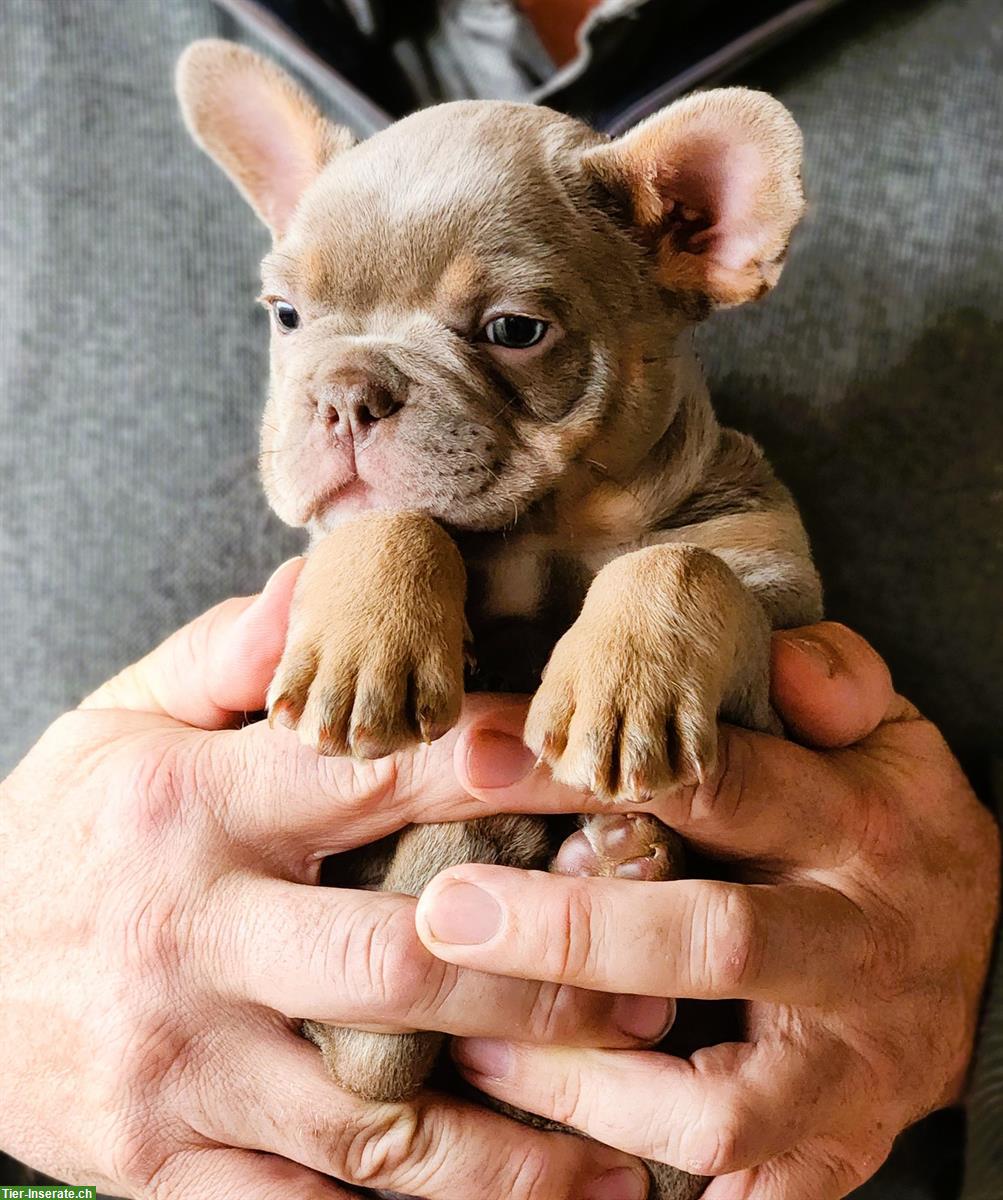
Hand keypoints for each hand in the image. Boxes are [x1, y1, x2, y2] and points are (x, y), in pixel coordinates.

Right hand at [0, 561, 652, 1199]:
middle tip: (661, 994)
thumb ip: (226, 655)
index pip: (386, 775)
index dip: (514, 775)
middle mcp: (196, 934)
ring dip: (510, 1148)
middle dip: (545, 981)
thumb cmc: (58, 834)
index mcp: (198, 806)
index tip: (617, 779)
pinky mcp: (158, 1162)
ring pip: (373, 1117)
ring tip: (623, 1160)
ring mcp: (179, 1063)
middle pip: (404, 962)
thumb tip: (320, 587)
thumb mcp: (118, 720)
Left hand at [415, 623, 1000, 1198]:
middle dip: (566, 933)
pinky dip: (659, 1193)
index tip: (475, 756)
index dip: (595, 770)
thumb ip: (835, 678)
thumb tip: (777, 660)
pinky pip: (754, 1194)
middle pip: (709, 942)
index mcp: (854, 825)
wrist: (993, 956)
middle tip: (443, 915)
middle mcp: (854, 945)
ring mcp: (852, 1062)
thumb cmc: (898, 824)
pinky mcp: (844, 1142)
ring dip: (586, 1085)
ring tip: (476, 1047)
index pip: (717, 783)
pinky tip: (556, 1162)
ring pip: (716, 1103)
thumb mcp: (888, 734)